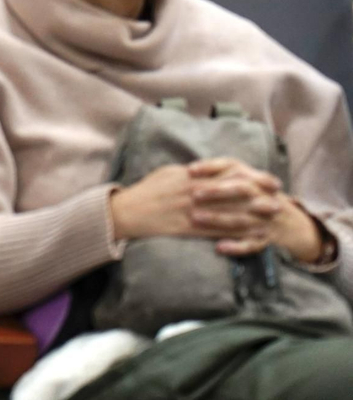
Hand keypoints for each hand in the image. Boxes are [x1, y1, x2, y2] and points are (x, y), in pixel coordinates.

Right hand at [110, 158, 323, 260]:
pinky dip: (236, 234)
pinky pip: (217, 232)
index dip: (251, 176)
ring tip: (272, 218)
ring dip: (254, 216)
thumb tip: (211, 172)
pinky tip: (250, 236)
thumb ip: (192, 173)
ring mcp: (192, 211)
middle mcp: (194, 192)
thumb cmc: (147, 191)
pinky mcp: (189, 229)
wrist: (128, 212)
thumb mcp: (169, 173)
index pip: (227, 173)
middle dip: (259, 195)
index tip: (268, 180)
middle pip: (233, 193)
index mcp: (191, 176)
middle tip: (280, 198)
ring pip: (229, 213)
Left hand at [187, 159, 323, 260]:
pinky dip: (236, 246)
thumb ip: (219, 174)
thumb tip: (185, 170)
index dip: (211, 166)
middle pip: (241, 189)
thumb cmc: (254, 197)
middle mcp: (262, 196)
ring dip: (218, 218)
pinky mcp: (265, 239)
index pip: (232, 166)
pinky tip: (219, 247)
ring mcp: (265, 219)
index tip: (189, 169)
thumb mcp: (244, 180)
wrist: (289, 222)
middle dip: (217, 190)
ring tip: (195, 217)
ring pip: (241, 218)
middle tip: (193, 194)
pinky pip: (251, 244)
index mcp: (253, 179)